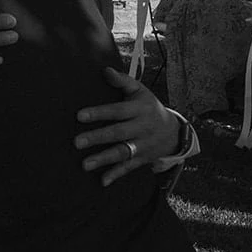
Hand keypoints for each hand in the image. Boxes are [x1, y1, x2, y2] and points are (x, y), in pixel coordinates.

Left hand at [75, 68, 186, 185]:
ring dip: (104, 159)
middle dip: (97, 138)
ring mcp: (144, 145)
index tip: (79, 116)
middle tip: (76, 142)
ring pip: (123, 152)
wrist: (175, 131)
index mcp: (140, 109)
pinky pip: (130, 167)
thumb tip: (105, 70)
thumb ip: (122, 81)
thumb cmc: (148, 107)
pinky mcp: (144, 158)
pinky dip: (116, 175)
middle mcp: (142, 128)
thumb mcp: (140, 91)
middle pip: (118, 133)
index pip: (117, 111)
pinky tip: (102, 181)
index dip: (99, 113)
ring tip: (85, 164)